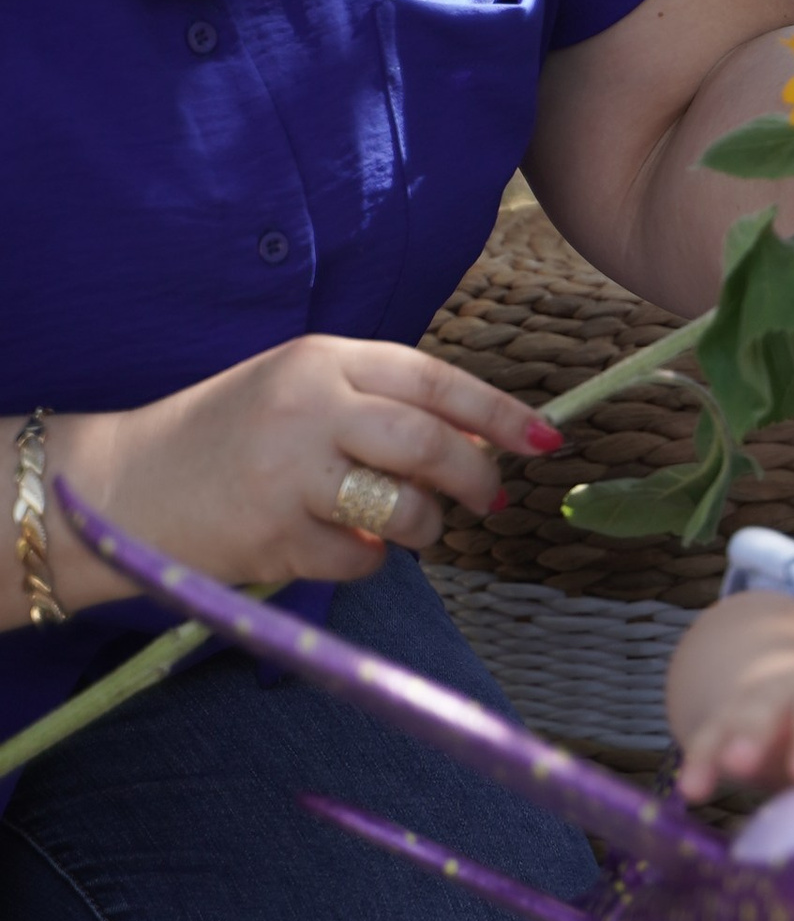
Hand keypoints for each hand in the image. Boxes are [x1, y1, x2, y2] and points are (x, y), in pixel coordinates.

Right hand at [44, 340, 560, 609]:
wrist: (119, 485)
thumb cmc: (224, 439)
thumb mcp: (300, 396)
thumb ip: (381, 406)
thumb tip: (483, 441)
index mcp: (322, 358)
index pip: (436, 380)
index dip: (501, 413)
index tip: (545, 441)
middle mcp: (309, 405)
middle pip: (433, 444)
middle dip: (477, 479)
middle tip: (488, 501)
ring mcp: (290, 470)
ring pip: (406, 508)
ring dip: (422, 528)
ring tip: (403, 528)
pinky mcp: (273, 531)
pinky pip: (360, 558)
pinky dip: (363, 562)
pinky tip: (332, 546)